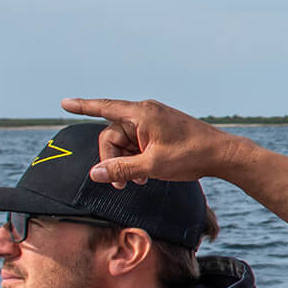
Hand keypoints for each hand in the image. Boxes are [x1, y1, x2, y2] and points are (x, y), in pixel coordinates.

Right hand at [61, 97, 234, 186]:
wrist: (223, 155)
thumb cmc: (191, 156)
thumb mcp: (152, 166)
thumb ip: (121, 169)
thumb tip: (95, 173)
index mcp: (142, 113)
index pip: (104, 107)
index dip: (82, 106)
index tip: (64, 103)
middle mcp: (146, 113)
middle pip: (113, 135)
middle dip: (112, 159)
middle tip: (122, 184)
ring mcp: (154, 121)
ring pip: (125, 142)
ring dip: (126, 162)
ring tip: (139, 181)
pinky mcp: (160, 131)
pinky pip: (138, 143)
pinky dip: (137, 158)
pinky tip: (145, 175)